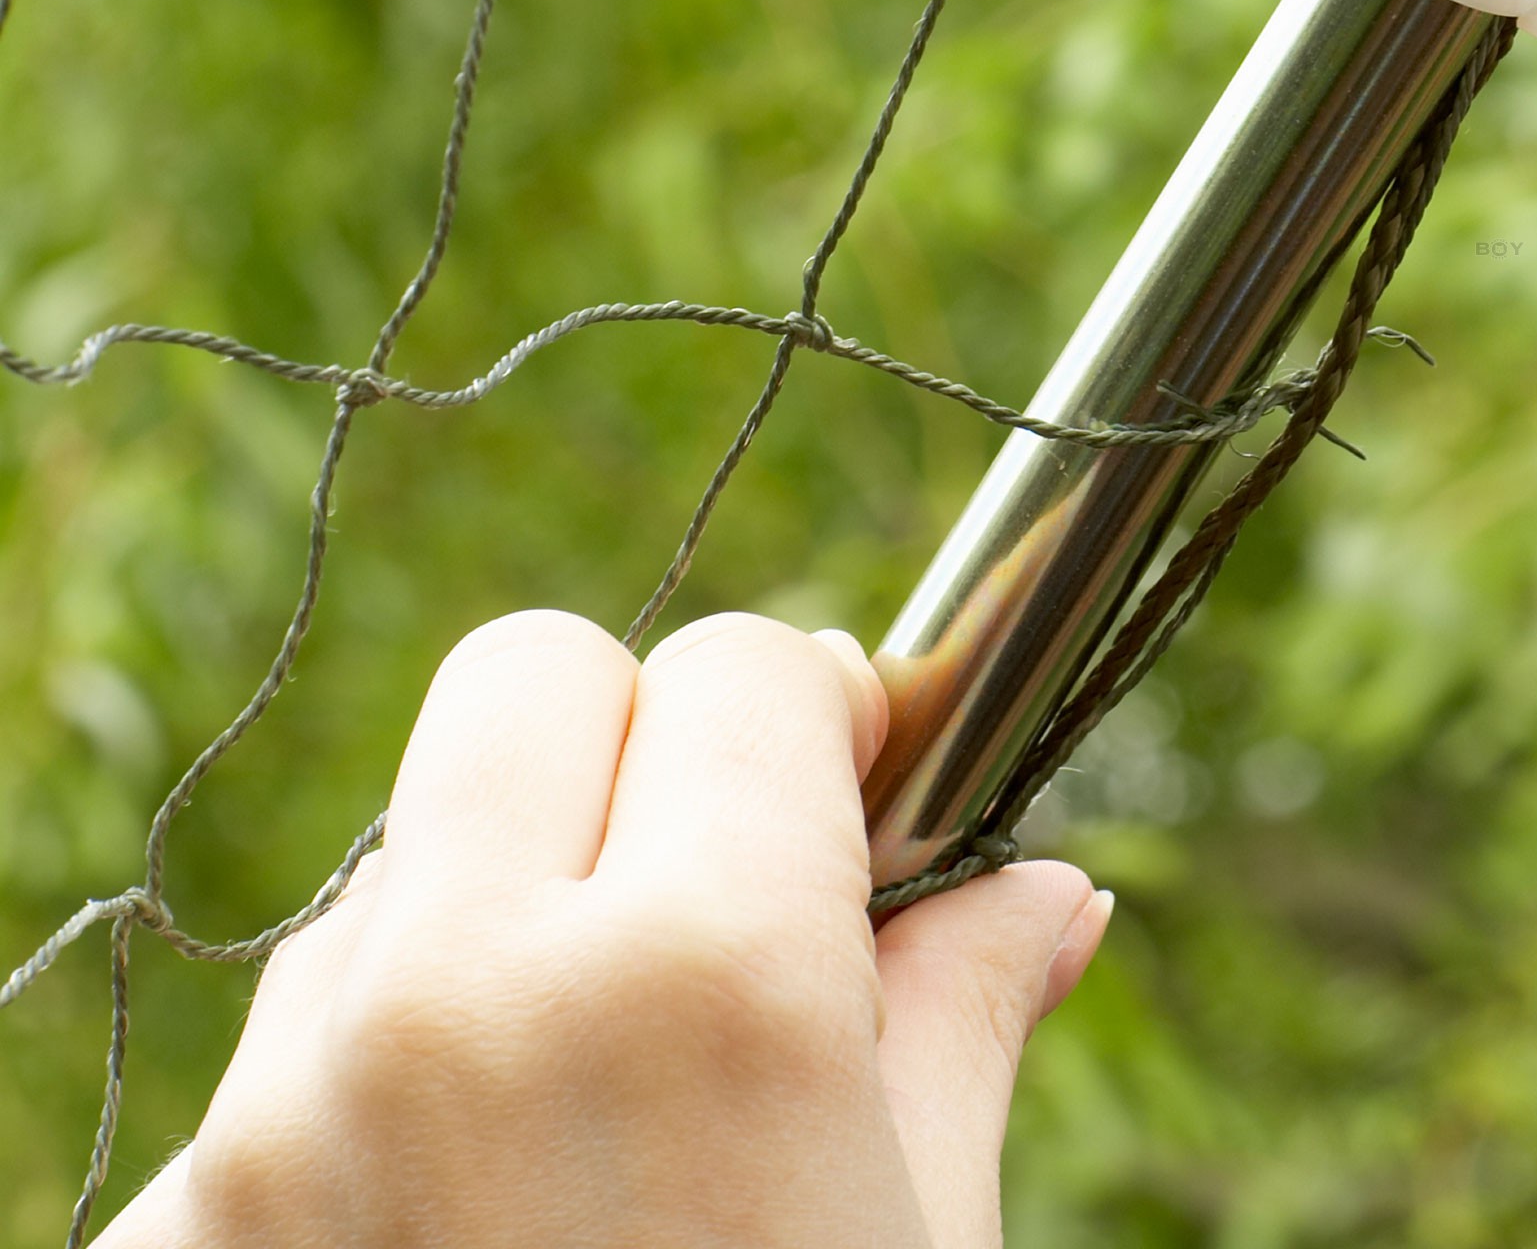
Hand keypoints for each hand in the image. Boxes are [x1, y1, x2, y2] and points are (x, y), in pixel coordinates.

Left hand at [99, 610, 1109, 1247]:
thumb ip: (962, 1022)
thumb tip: (1046, 890)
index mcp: (699, 982)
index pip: (739, 675)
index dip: (822, 720)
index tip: (859, 790)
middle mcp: (456, 1004)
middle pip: (526, 683)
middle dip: (637, 749)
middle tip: (720, 890)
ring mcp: (273, 1128)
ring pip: (393, 876)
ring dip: (499, 927)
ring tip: (599, 1124)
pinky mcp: (159, 1246)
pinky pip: (283, 1071)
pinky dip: (381, 1101)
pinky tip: (470, 1248)